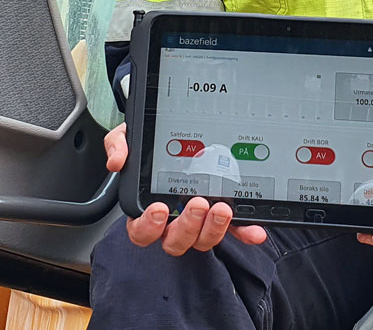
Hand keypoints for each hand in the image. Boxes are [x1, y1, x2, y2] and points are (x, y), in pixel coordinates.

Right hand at [103, 122, 267, 253]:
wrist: (179, 131)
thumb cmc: (150, 144)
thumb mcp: (130, 137)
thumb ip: (118, 145)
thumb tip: (116, 161)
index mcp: (148, 208)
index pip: (141, 230)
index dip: (148, 227)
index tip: (158, 209)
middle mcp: (173, 220)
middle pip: (175, 240)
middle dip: (187, 227)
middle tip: (198, 203)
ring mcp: (199, 221)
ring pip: (203, 240)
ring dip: (214, 229)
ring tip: (222, 208)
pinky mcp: (223, 216)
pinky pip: (234, 231)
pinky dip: (245, 232)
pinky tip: (256, 230)